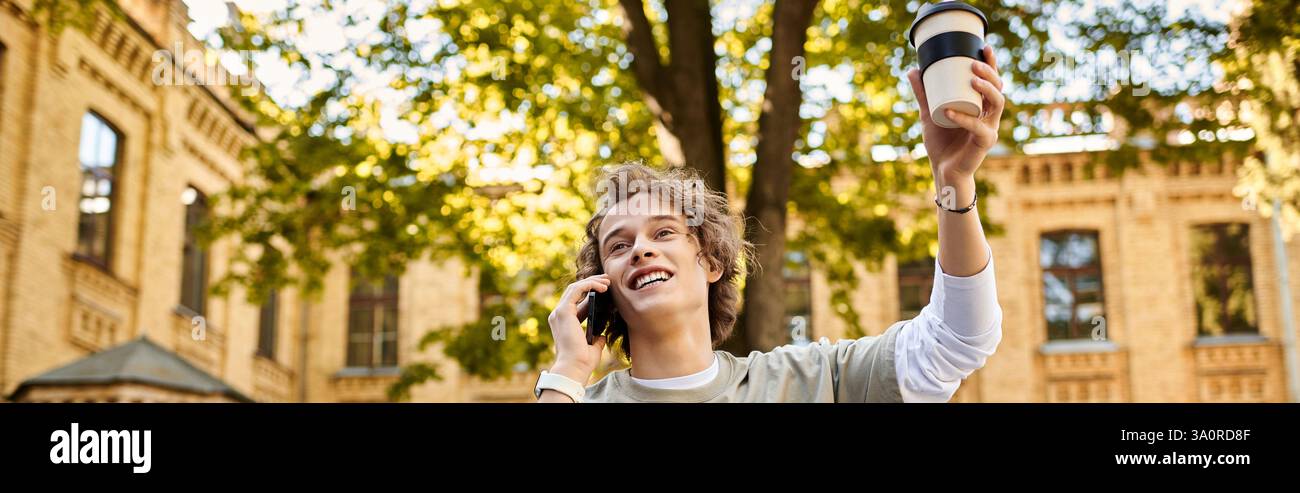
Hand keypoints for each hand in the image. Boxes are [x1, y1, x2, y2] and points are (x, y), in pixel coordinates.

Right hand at [545, 274, 610, 382]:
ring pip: (575, 287)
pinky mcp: (564, 311)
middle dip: (592, 283)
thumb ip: (595, 339)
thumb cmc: (582, 362)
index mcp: (564, 323)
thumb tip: (601, 336)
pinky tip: (603, 287)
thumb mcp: (592, 347)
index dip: (590, 293)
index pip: (576, 301)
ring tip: (608, 281)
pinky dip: (590, 285)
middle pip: (575, 291)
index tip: (605, 290)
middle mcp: (558, 316)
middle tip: (607, 280)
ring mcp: (559, 312)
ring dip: (592, 281)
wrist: (574, 368)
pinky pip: (577, 289)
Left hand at [907, 44, 1005, 181]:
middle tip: (974, 63)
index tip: (983, 46)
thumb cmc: (941, 142)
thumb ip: (923, 93)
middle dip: (990, 73)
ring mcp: (989, 128)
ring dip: (987, 89)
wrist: (943, 170)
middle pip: (998, 88)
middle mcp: (989, 115)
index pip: (992, 80)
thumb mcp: (928, 113)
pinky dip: (963, 118)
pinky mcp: (984, 143)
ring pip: (997, 104)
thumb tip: (913, 69)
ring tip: (972, 80)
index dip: (991, 63)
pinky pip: (978, 128)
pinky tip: (949, 110)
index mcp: (981, 105)